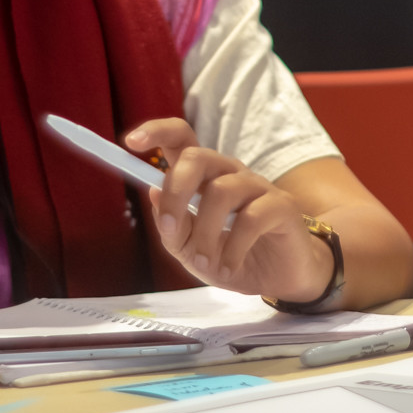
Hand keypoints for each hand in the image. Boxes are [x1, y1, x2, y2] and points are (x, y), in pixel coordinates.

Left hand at [126, 119, 336, 304]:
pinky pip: (250, 219)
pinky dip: (232, 249)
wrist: (279, 280)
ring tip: (205, 263)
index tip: (131, 141)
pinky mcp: (281, 206)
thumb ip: (172, 227)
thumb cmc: (233, 258)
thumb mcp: (190, 252)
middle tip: (172, 229)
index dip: (157, 132)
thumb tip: (153, 193)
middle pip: (197, 156)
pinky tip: (229, 268)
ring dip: (205, 233)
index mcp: (204, 178)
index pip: (181, 138)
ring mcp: (257, 187)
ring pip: (220, 191)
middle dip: (176, 191)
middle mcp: (229, 173)